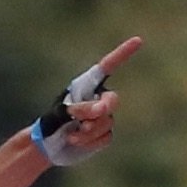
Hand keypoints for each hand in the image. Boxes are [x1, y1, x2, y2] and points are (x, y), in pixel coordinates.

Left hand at [31, 34, 144, 165]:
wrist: (48, 145)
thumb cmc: (51, 123)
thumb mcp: (62, 113)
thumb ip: (83, 108)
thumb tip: (104, 109)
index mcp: (86, 86)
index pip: (107, 67)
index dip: (122, 54)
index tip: (138, 40)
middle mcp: (98, 99)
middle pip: (112, 100)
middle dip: (99, 111)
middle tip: (83, 122)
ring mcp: (103, 117)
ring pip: (106, 122)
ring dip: (88, 131)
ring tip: (71, 134)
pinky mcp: (103, 134)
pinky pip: (105, 137)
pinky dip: (90, 142)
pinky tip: (75, 141)